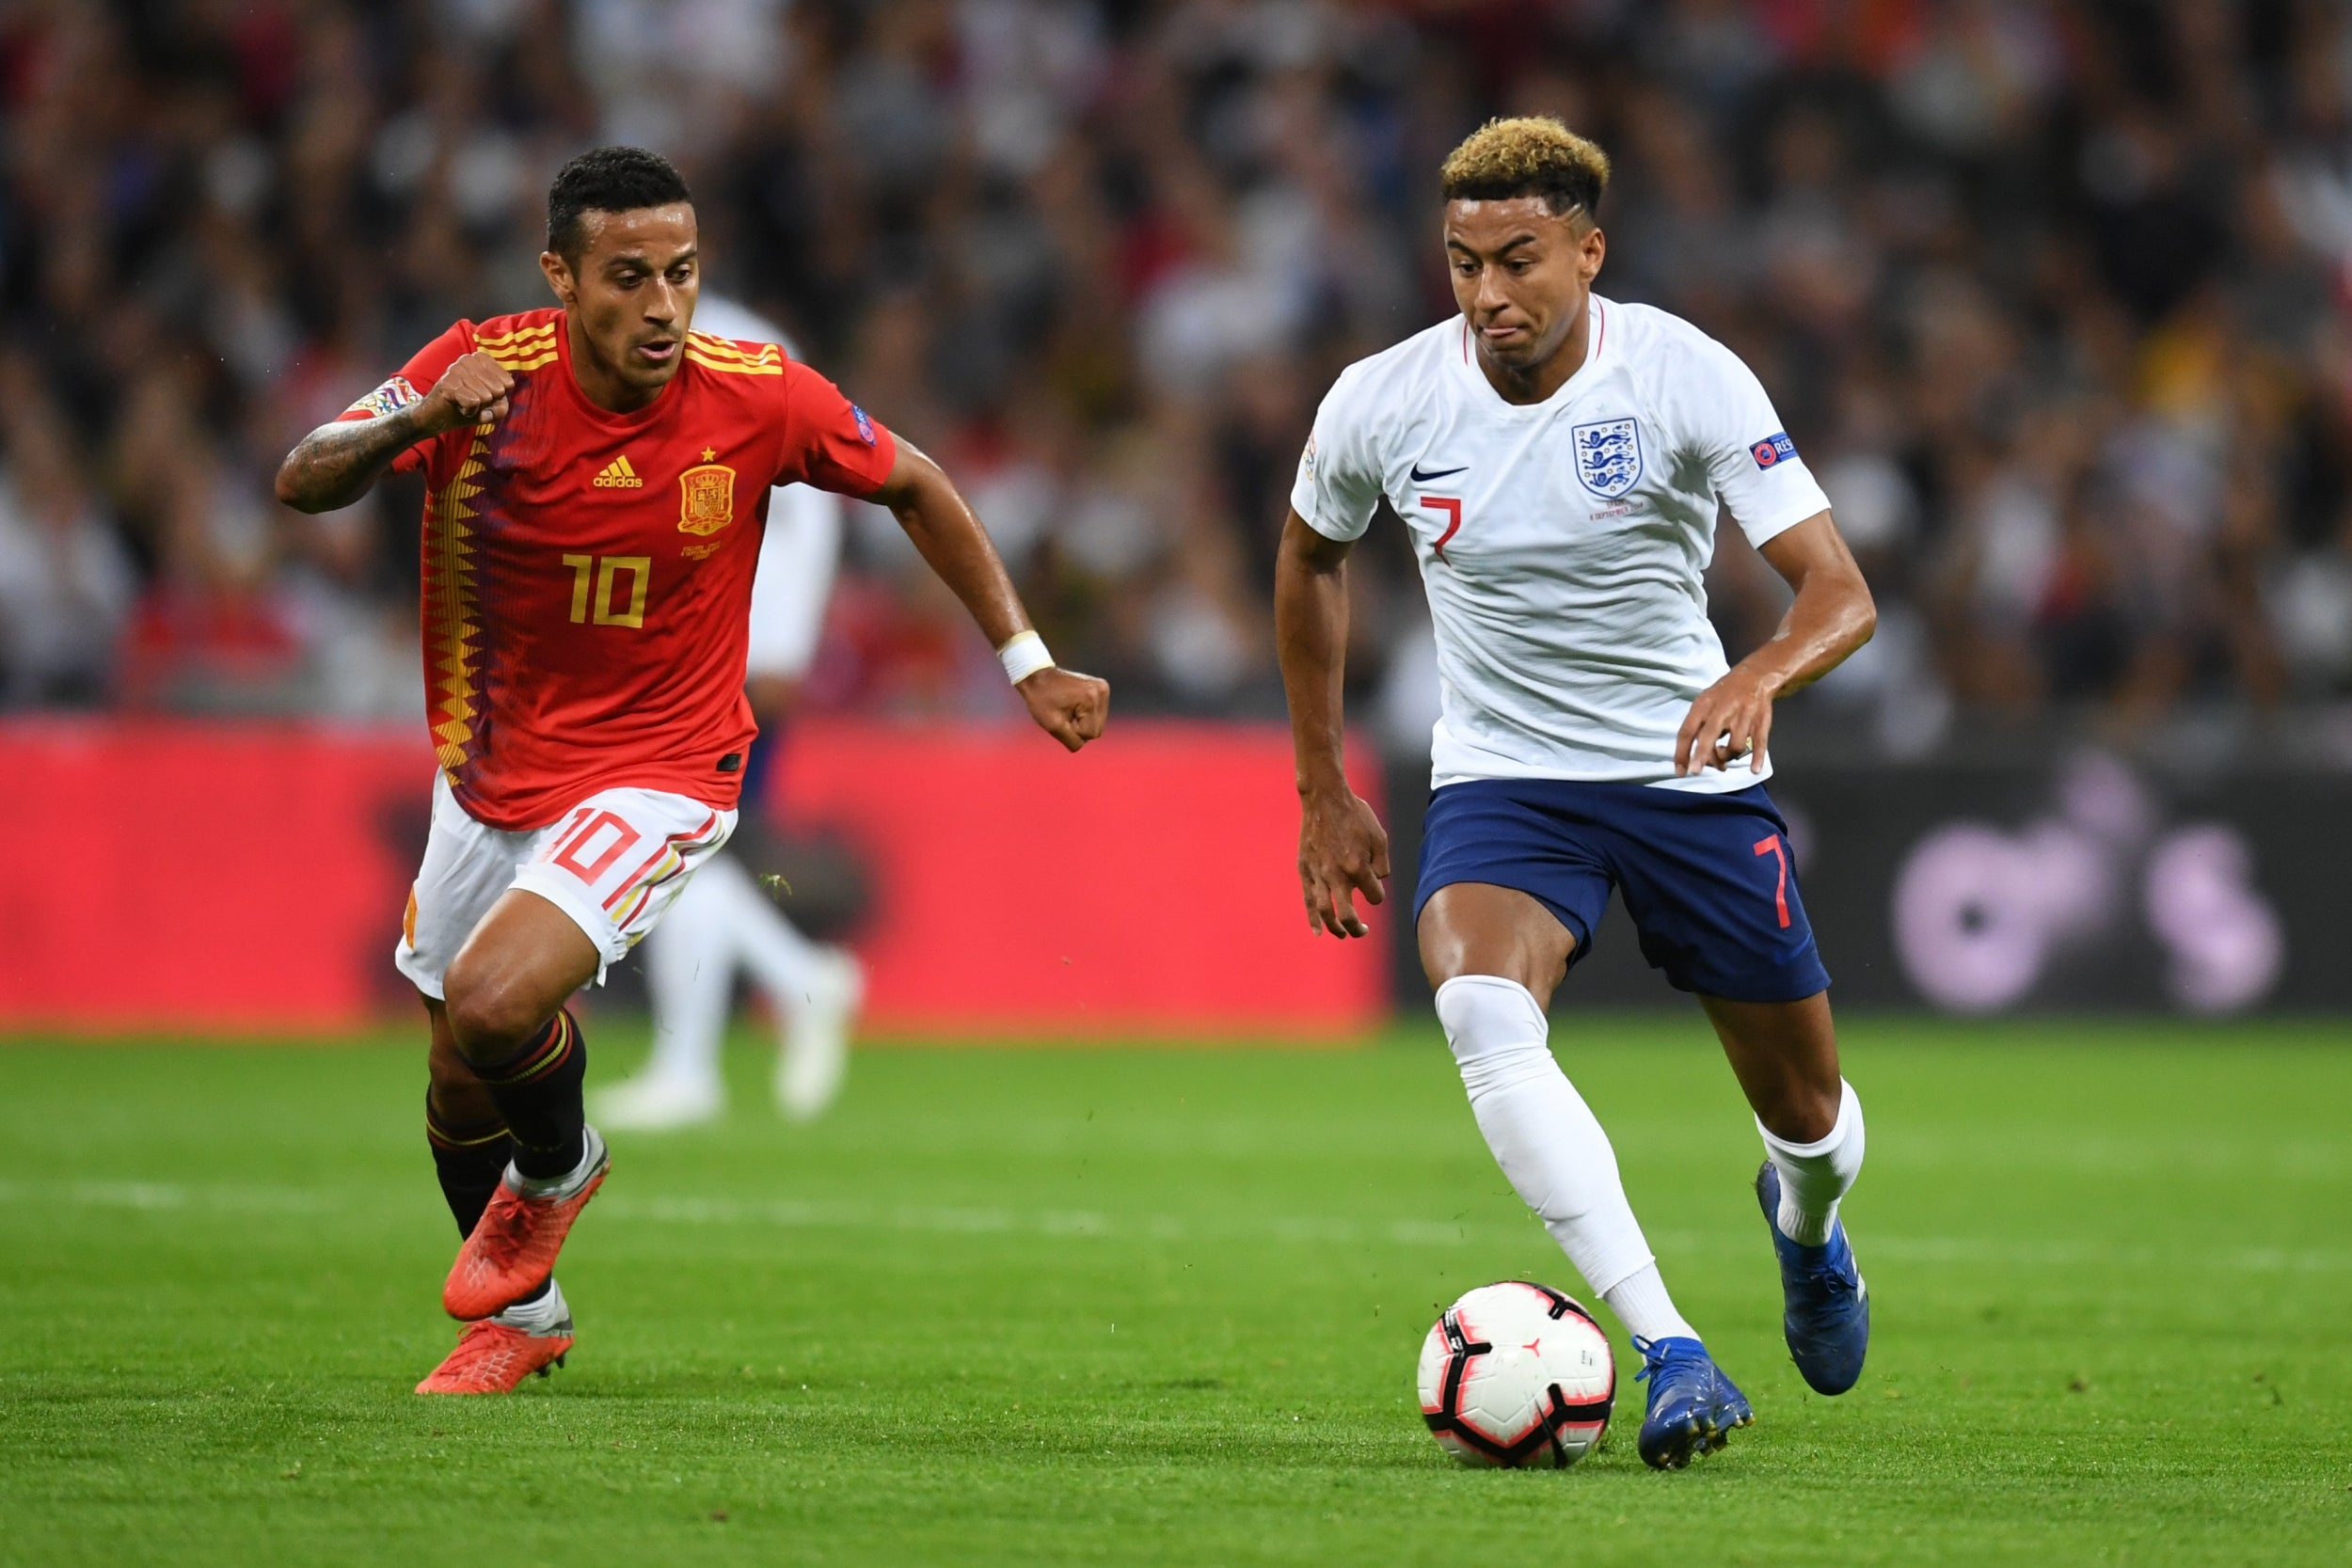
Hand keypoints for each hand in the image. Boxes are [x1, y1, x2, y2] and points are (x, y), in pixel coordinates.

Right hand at [420, 351, 514, 434]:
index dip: (498, 398)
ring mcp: (456, 369)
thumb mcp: (493, 408)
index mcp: (482, 359)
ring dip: (477, 408)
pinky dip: (469, 411)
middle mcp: (468, 359)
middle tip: (472, 401)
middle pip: (498, 390)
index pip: (508, 383)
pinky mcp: (447, 382)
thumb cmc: (468, 407)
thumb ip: (502, 406)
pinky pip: (473, 402)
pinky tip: (458, 406)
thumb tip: (495, 400)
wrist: (438, 418)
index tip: (483, 396)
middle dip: (488, 403)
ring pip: (486, 397)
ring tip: (463, 403)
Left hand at [1018, 666, 1108, 750]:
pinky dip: (1085, 715)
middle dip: (1080, 728)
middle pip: (1097, 730)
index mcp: (1091, 699)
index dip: (1073, 731)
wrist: (1038, 677)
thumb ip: (1072, 741)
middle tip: (1064, 714)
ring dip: (1082, 722)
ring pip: (1098, 724)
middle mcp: (1102, 691)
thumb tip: (1083, 744)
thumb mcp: (1053, 726)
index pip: (1090, 734)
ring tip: (1068, 708)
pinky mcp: (1102, 689)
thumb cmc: (1042, 700)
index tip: (1061, 716)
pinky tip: (1073, 705)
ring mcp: (1103, 689)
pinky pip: (1097, 714)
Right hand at [1298, 787, 1389, 937]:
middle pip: (1348, 915)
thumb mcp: (1379, 836)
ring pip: (1325, 912)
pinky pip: (1308, 899)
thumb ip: (1382, 864)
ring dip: (1335, 928)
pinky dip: (1312, 918)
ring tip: (1342, 934)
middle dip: (1356, 928)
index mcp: (1358, 867)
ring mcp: (1319, 874)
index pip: (1374, 896)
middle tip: (1362, 931)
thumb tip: (1376, 881)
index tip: (1375, 886)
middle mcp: (1337, 875)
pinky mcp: (1305, 870)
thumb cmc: (1355, 815)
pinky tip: (1317, 931)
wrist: (1324, 798)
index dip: (1377, 894)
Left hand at [1675, 663, 1776, 776]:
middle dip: (1701, 755)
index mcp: (1703, 705)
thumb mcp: (1704, 703)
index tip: (1680, 771)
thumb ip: (1696, 727)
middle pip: (1709, 735)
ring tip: (1724, 759)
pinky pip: (1759, 742)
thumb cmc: (1724, 695)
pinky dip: (1757, 758)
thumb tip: (1690, 757)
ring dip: (1727, 758)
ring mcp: (1743, 715)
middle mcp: (1723, 710)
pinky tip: (1754, 770)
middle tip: (1695, 772)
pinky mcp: (1761, 721)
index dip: (1682, 752)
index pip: (1687, 730)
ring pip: (1735, 745)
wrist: (1755, 676)